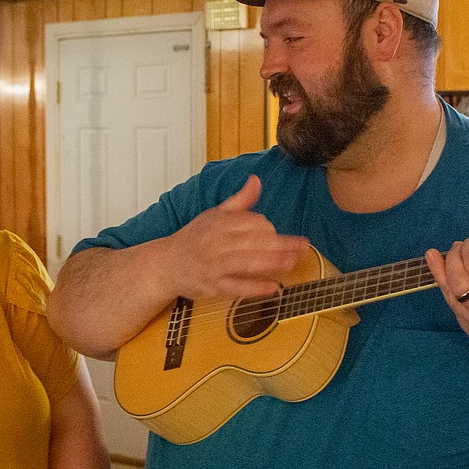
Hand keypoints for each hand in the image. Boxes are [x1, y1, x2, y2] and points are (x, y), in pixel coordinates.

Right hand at [164, 175, 306, 298]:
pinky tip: (273, 287)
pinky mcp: (212, 285)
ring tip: (293, 262)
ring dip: (272, 262)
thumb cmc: (193, 239)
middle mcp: (216, 243)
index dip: (268, 229)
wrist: (166, 264)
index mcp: (219, 223)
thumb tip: (256, 180)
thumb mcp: (214, 214)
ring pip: (247, 262)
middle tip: (302, 246)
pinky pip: (236, 287)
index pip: (250, 222)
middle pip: (253, 241)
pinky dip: (255, 287)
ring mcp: (214, 265)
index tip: (280, 234)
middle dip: (279, 244)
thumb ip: (239, 200)